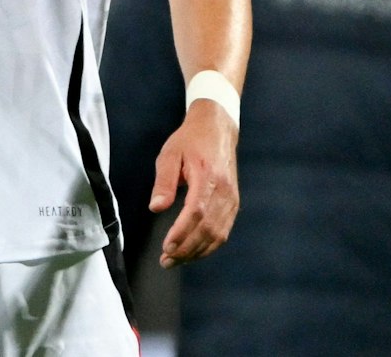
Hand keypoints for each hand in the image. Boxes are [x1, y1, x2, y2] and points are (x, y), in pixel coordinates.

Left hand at [148, 100, 239, 267]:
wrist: (218, 130)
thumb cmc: (189, 141)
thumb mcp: (170, 155)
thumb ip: (163, 182)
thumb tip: (156, 208)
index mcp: (208, 177)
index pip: (196, 212)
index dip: (182, 233)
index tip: (167, 247)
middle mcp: (224, 191)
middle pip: (208, 229)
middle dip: (187, 249)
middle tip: (166, 261)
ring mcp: (232, 199)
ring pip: (218, 234)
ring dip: (197, 252)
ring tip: (176, 261)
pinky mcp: (234, 204)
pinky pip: (224, 231)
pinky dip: (209, 246)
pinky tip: (193, 252)